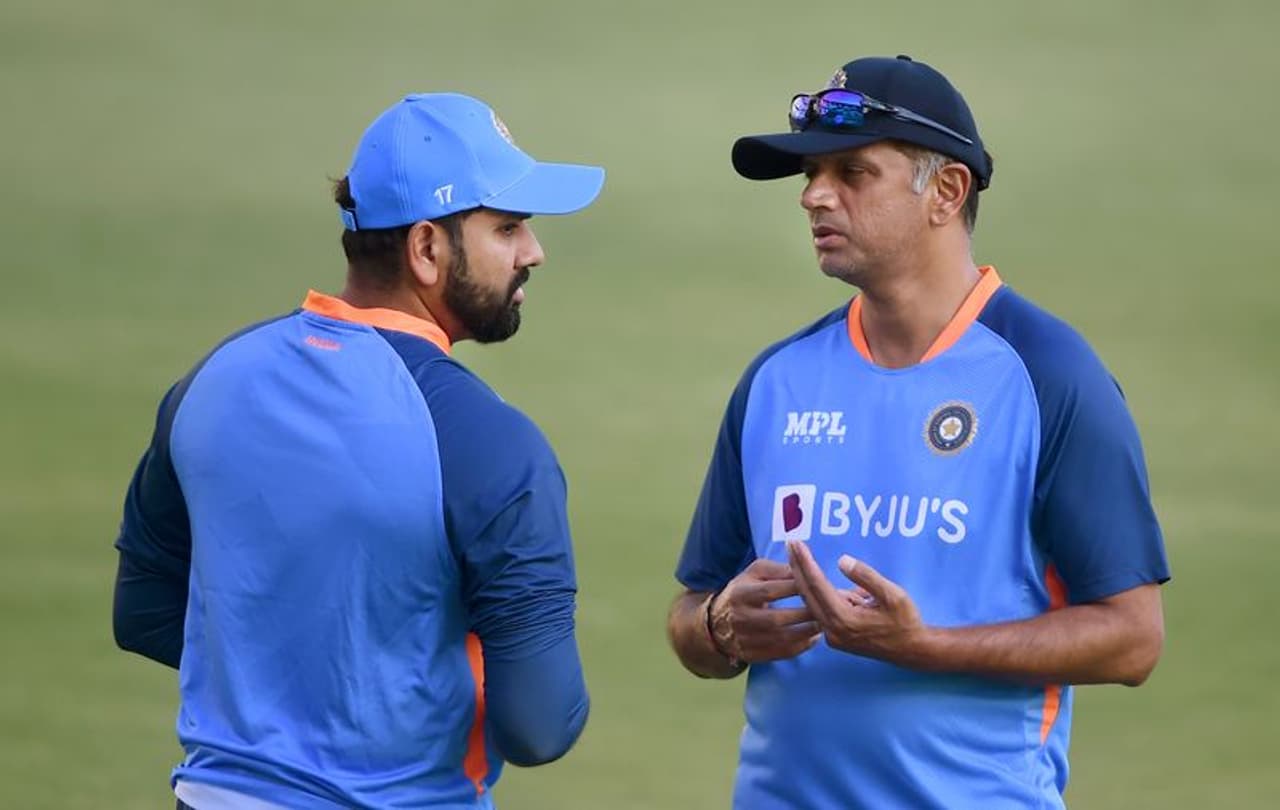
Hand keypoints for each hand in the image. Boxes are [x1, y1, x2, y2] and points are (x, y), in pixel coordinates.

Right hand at [709, 559, 819, 663]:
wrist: (717, 623)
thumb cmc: (743, 591)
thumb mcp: (753, 573)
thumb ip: (777, 569)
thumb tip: (801, 569)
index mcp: (740, 594)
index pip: (770, 591)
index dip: (794, 588)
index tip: (816, 585)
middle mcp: (740, 618)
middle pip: (775, 619)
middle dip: (803, 614)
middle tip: (823, 609)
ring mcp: (745, 639)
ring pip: (780, 639)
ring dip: (805, 632)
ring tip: (822, 624)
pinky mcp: (751, 655)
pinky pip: (780, 653)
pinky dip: (800, 647)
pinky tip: (813, 638)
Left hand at [787, 541, 926, 664]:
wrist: (911, 650)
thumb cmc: (905, 621)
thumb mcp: (893, 594)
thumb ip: (866, 577)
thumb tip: (842, 560)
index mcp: (844, 620)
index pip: (817, 585)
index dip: (805, 562)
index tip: (795, 543)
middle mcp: (832, 630)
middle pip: (807, 593)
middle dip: (797, 566)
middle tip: (790, 544)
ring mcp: (831, 636)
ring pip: (812, 601)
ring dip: (805, 578)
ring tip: (798, 555)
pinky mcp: (834, 636)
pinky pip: (820, 609)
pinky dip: (816, 592)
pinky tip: (815, 576)